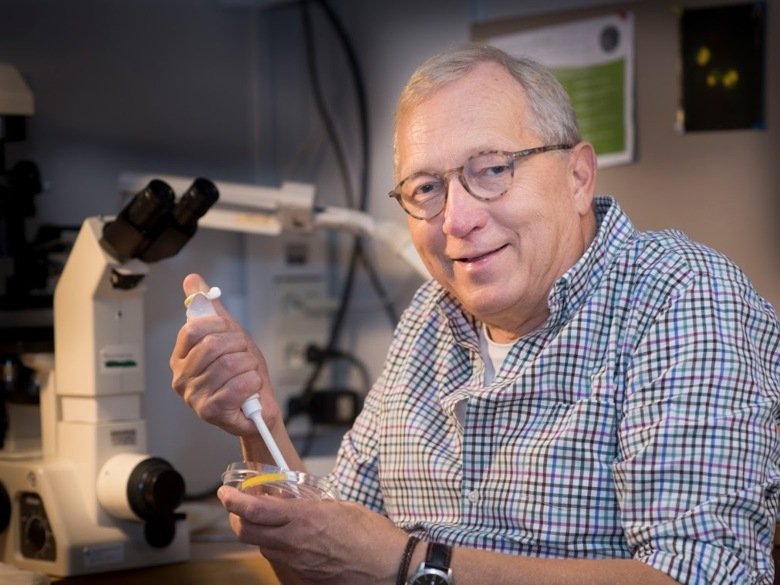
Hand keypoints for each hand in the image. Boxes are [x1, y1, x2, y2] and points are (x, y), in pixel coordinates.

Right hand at [169, 273, 283, 436]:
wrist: (260, 406)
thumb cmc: (242, 372)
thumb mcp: (228, 333)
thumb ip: (209, 308)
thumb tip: (192, 279)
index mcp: (181, 356)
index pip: (194, 328)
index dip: (221, 327)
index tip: (233, 336)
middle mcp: (181, 377)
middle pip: (213, 345)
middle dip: (240, 347)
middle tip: (245, 357)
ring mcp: (193, 397)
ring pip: (230, 365)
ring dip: (249, 366)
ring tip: (248, 374)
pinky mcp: (210, 412)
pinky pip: (239, 385)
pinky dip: (253, 382)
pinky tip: (250, 388)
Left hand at [218, 485, 405, 584]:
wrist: (389, 567)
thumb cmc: (373, 536)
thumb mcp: (342, 507)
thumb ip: (314, 505)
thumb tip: (298, 502)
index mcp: (305, 518)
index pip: (255, 509)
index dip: (233, 501)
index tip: (225, 493)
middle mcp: (296, 542)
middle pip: (247, 531)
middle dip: (238, 517)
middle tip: (239, 507)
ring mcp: (298, 564)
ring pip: (262, 548)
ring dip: (259, 533)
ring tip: (269, 522)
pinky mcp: (305, 578)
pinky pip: (282, 562)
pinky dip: (279, 549)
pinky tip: (292, 541)